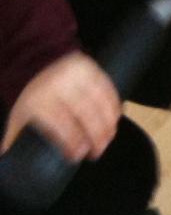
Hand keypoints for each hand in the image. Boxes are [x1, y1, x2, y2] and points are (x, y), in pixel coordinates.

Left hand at [2, 52, 120, 160]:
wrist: (36, 59)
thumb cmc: (29, 92)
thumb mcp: (18, 112)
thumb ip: (13, 135)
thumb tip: (5, 154)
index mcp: (41, 99)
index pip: (62, 125)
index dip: (73, 142)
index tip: (78, 156)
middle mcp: (62, 87)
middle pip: (86, 114)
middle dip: (96, 135)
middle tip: (99, 150)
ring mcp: (79, 76)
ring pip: (100, 102)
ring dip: (108, 122)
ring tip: (109, 137)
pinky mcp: (92, 69)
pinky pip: (108, 88)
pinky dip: (114, 104)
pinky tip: (115, 118)